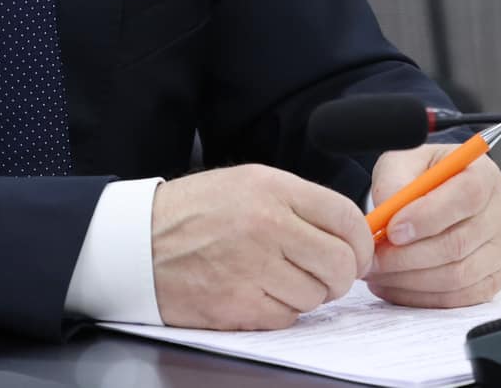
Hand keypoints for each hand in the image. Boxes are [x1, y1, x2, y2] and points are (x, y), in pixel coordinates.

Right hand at [151, 165, 372, 329]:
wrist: (138, 242)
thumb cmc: (196, 212)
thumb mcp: (250, 183)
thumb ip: (300, 202)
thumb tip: (350, 231)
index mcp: (274, 189)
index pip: (346, 217)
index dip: (362, 241)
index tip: (358, 252)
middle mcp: (268, 225)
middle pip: (340, 262)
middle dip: (341, 274)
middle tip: (326, 273)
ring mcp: (253, 268)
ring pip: (317, 295)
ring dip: (308, 293)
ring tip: (281, 278)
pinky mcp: (238, 305)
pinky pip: (287, 317)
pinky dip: (281, 311)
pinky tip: (260, 293)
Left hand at [365, 143, 500, 308]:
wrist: (446, 198)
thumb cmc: (428, 178)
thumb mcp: (407, 162)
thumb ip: (395, 178)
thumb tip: (387, 207)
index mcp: (484, 176)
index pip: (466, 197)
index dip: (428, 216)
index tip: (392, 229)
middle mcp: (499, 214)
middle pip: (457, 244)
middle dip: (407, 256)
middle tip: (372, 259)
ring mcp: (499, 252)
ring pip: (456, 277)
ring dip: (409, 280)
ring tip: (377, 273)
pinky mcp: (491, 281)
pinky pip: (456, 299)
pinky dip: (419, 298)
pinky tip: (393, 285)